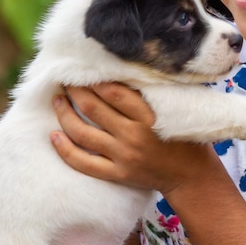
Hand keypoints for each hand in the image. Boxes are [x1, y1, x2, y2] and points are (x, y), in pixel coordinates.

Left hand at [50, 83, 216, 193]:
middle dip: (76, 91)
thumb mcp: (178, 108)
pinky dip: (65, 150)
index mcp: (149, 115)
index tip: (84, 68)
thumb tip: (132, 68)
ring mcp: (123, 156)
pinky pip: (84, 163)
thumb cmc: (186, 135)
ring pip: (83, 133)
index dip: (95, 79)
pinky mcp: (117, 174)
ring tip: (57, 100)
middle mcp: (133, 134)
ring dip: (65, 114)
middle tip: (66, 79)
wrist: (192, 176)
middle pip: (94, 108)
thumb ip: (156, 91)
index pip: (114, 92)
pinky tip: (53, 136)